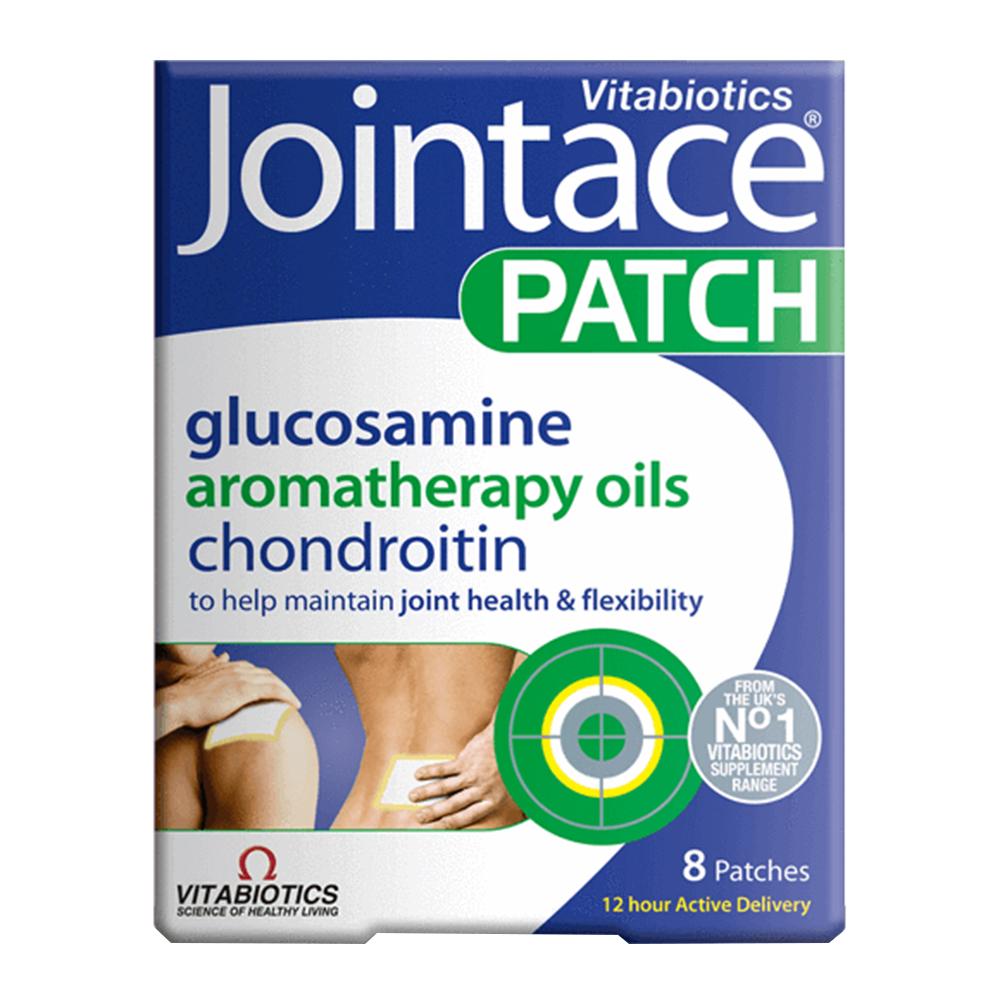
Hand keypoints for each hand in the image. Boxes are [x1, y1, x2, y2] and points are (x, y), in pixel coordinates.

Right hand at [155, 656, 300, 738]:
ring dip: (287, 692)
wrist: (177, 703)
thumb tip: (225, 655)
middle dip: (281, 685)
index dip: (269, 680)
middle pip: (269, 676)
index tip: (276, 690)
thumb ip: (215, 665)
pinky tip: (293, 704)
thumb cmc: (186, 696)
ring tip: (295, 703)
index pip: (258, 671)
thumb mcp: (202, 675)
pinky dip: (286, 696)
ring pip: (274, 683)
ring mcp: (242, 678)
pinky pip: (273, 692)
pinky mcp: (244, 691)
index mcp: (231, 666)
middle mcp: (239, 669)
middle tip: (290, 697)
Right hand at [408, 725, 523, 828]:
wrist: (510, 740)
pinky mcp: (465, 760)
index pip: (465, 818)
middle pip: (452, 806)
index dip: (448, 824)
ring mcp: (471, 775)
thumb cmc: (507, 763)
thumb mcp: (505, 786)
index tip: (435, 829)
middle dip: (433, 813)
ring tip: (412, 797)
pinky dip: (430, 772)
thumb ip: (487, 795)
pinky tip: (419, 775)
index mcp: (490, 801)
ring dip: (426, 793)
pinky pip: (443, 769)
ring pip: (444, 788)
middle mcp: (480, 790)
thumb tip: (459, 801)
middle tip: (420, 818)